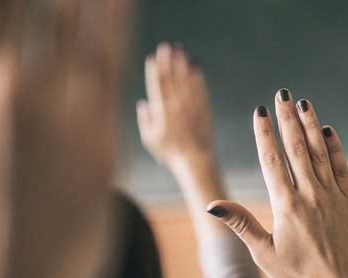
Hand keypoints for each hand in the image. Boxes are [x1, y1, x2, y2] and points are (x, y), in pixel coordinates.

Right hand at [137, 42, 214, 168]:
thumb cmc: (170, 152)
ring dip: (183, 64)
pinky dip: (198, 77)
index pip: (157, 86)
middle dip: (168, 61)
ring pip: (187, 81)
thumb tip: (143, 103)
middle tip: (166, 46)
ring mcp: (192, 107)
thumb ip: (145, 120)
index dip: (154, 70)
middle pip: (172, 79)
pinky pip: (201, 90)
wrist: (195, 160)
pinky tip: (196, 66)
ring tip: (181, 50)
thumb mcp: (150, 139)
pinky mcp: (204, 110)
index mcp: (161, 112)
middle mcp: (177, 107)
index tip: (152, 57)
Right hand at [207, 91, 347, 277]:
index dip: (265, 133)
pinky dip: (334, 147)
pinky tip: (327, 130)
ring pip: (320, 153)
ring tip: (303, 103)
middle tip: (281, 94)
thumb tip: (212, 204)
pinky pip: (341, 167)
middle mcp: (310, 196)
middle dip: (287, 119)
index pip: (272, 161)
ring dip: (310, 126)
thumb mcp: (263, 253)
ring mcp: (333, 197)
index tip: (260, 111)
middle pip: (296, 148)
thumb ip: (241, 223)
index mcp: (286, 207)